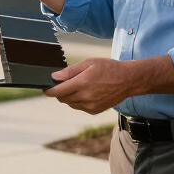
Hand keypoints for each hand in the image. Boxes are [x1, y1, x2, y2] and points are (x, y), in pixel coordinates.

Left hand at [46, 54, 173, 112]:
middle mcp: (85, 97)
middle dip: (59, 91)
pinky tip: (85, 92)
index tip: (45, 86)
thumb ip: (70, 71)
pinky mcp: (95, 111)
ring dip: (68, 96)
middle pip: (63, 98)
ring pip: (70, 103)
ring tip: (77, 85)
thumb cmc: (108, 68)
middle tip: (62, 82)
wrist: (128, 80)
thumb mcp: (89, 63)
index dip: (49, 90)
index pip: (58, 91)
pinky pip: (80, 107)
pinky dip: (78, 101)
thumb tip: (54, 77)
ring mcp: (91, 106)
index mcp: (82, 83)